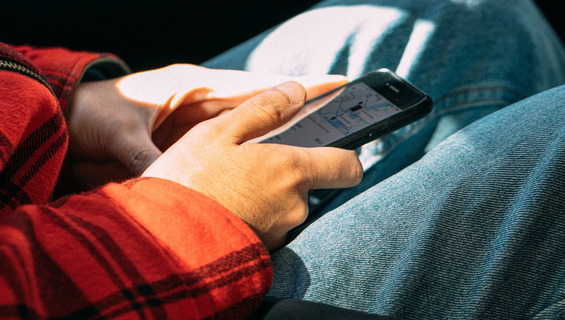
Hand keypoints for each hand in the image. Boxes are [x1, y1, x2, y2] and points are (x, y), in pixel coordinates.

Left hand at [68, 64, 347, 187]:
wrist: (69, 117)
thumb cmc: (92, 113)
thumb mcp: (119, 131)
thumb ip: (147, 157)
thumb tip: (172, 185)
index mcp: (194, 88)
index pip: (257, 86)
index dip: (298, 86)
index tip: (337, 84)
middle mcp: (205, 103)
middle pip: (264, 106)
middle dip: (303, 109)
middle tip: (343, 117)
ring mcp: (201, 122)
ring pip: (253, 128)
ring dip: (283, 134)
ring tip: (320, 145)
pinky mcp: (194, 141)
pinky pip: (232, 147)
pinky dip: (254, 154)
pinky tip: (275, 167)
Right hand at [142, 81, 362, 249]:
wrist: (160, 242)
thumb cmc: (187, 182)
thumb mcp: (218, 132)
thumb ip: (262, 109)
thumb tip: (296, 91)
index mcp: (291, 170)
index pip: (348, 166)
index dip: (342, 155)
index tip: (327, 149)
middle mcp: (294, 206)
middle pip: (309, 184)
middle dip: (286, 173)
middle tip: (247, 164)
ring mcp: (280, 233)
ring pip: (286, 205)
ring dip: (266, 194)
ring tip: (229, 187)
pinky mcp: (263, 253)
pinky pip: (268, 226)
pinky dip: (254, 215)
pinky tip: (226, 208)